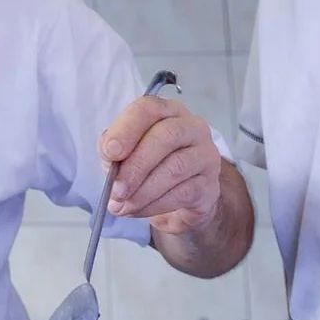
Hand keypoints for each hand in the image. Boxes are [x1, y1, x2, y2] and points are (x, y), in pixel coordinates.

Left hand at [99, 94, 222, 234]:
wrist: (179, 203)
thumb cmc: (150, 169)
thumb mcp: (125, 156)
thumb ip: (115, 151)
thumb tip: (111, 156)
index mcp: (168, 112)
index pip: (149, 108)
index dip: (127, 128)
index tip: (110, 152)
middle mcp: (192, 127)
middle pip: (166, 136)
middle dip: (136, 165)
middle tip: (116, 190)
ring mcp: (206, 155)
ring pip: (176, 167)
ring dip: (144, 191)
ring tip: (123, 206)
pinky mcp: (210, 185)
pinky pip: (183, 193)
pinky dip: (155, 205)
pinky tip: (139, 211)